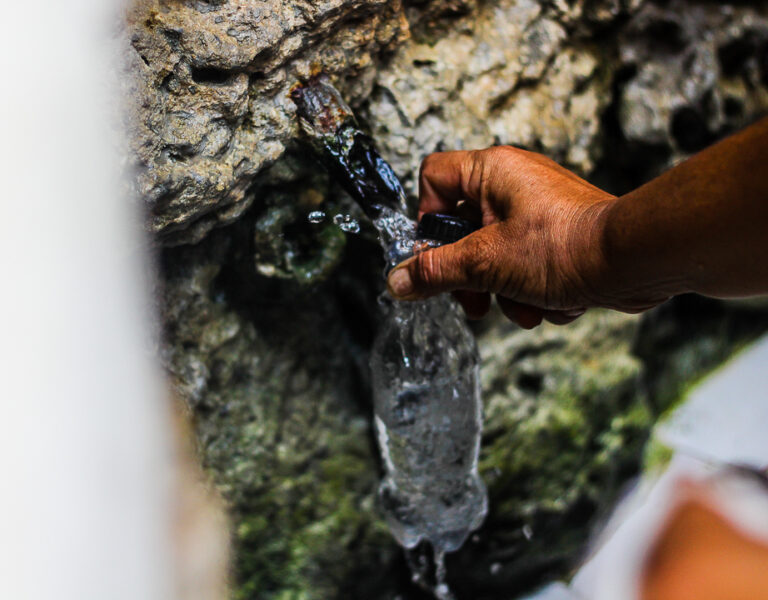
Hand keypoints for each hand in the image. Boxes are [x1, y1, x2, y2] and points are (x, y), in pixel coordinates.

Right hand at [386, 146, 665, 327]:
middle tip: (473, 300)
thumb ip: (436, 272)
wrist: (633, 261)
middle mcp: (514, 183)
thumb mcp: (485, 264)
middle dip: (467, 274)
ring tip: (522, 308)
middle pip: (462, 227)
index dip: (425, 217)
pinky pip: (526, 264)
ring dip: (503, 291)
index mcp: (492, 172)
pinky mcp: (558, 234)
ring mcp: (538, 209)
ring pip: (494, 254)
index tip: (435, 253)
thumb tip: (398, 281)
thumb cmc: (564, 247)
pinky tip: (550, 304)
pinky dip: (532, 290)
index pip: (433, 176)